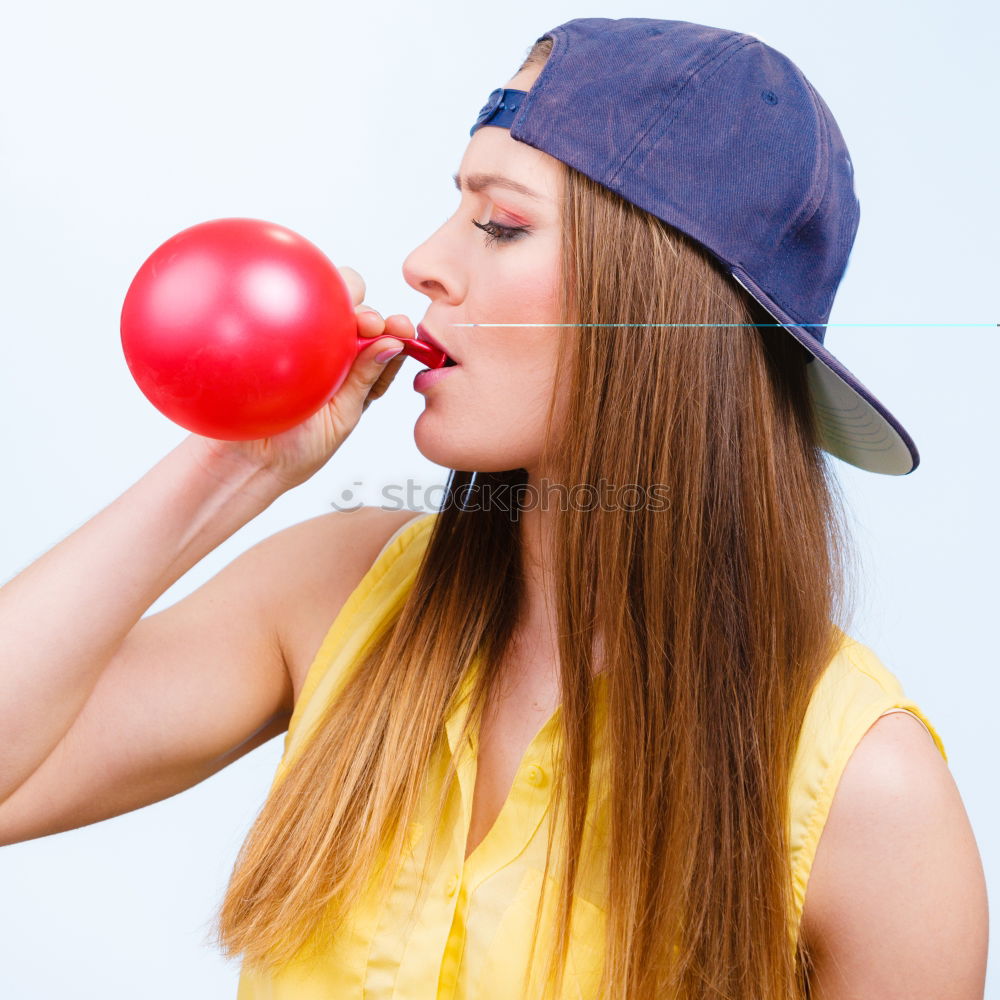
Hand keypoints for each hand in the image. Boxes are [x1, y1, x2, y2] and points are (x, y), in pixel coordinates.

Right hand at [192, 265, 412, 492]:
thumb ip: (365, 381)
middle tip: (371, 323)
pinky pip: (283, 314)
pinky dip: (295, 302)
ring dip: (338, 301)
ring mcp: (301, 342)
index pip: (385, 339)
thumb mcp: (341, 417)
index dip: (396, 328)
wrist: (247, 462)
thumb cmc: (299, 447)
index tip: (402, 327)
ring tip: (341, 314)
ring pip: (323, 307)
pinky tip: (297, 303)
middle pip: (356, 315)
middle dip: (369, 312)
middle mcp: (333, 353)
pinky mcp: (270, 337)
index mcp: (358, 372)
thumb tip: (393, 344)